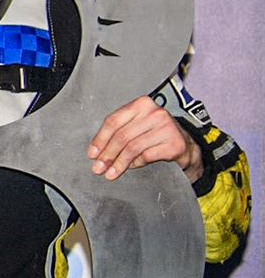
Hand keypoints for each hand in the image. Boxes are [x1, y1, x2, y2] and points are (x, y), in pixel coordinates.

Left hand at [87, 95, 202, 182]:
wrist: (185, 146)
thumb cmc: (156, 135)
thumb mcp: (136, 126)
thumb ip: (118, 132)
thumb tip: (96, 151)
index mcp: (141, 104)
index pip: (113, 121)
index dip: (100, 139)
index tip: (92, 154)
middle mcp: (155, 113)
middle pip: (122, 136)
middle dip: (107, 155)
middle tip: (99, 168)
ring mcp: (167, 127)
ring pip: (133, 147)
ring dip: (119, 163)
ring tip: (111, 173)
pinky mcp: (175, 143)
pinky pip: (147, 156)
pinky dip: (136, 163)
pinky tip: (131, 167)